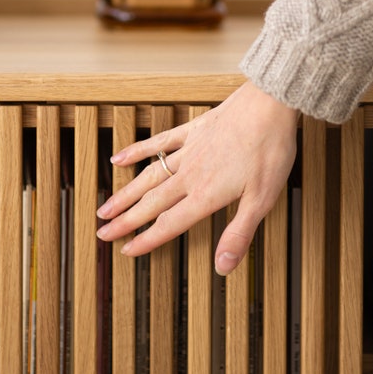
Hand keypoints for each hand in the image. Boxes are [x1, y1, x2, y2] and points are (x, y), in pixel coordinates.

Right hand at [96, 80, 298, 273]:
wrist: (269, 106)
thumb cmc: (270, 152)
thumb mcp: (262, 200)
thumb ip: (239, 234)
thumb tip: (223, 267)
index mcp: (206, 195)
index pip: (169, 224)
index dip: (147, 240)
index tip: (125, 250)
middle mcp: (190, 175)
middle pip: (151, 202)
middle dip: (126, 220)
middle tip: (102, 232)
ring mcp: (188, 151)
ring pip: (148, 176)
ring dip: (125, 193)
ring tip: (105, 207)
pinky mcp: (192, 131)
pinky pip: (158, 143)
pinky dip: (137, 151)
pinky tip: (118, 158)